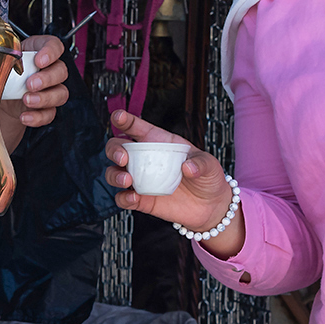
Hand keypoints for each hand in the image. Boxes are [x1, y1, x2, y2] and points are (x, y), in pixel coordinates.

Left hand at [0, 35, 70, 151]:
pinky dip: (38, 116)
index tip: (39, 61)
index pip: (54, 45)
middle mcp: (48, 69)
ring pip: (61, 93)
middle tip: (30, 84)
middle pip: (61, 71)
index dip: (51, 52)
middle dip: (47, 79)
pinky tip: (25, 116)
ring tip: (27, 100)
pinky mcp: (46, 108)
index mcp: (37, 51)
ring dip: (45, 98)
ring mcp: (50, 90)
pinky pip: (50, 113)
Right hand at [103, 110, 244, 258]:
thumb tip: (187, 167)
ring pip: (114, 172)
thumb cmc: (207, 178)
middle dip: (114, 150)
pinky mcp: (142, 200)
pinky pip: (123, 198)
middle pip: (117, 147)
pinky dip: (124, 198)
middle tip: (123, 158)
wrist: (210, 207)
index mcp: (159, 143)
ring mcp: (141, 180)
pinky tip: (134, 198)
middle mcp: (145, 160)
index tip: (118, 116)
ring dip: (115, 175)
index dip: (125, 120)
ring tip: (127, 181)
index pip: (137, 127)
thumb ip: (200, 163)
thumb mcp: (210, 164)